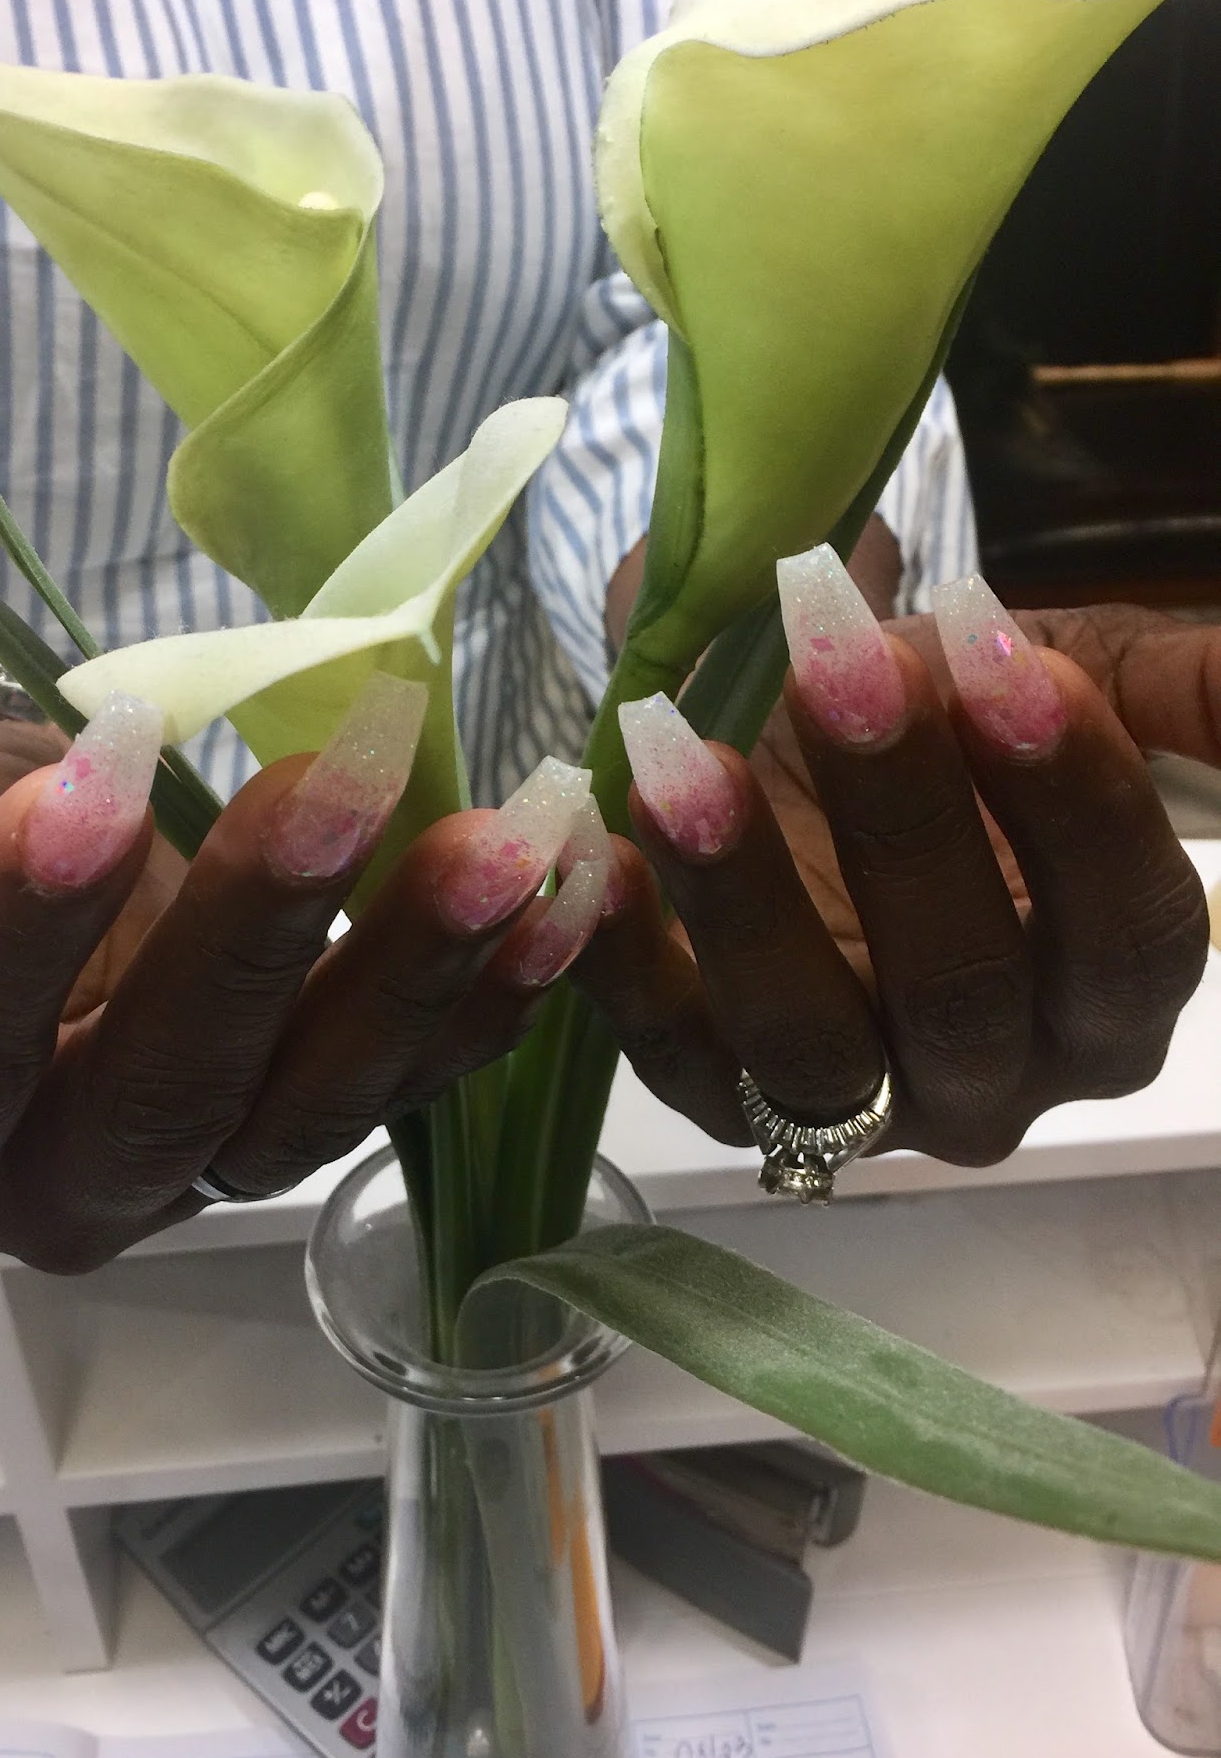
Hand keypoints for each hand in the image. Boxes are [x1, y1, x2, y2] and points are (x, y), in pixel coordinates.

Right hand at [0, 703, 596, 1270]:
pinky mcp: (317, 1109)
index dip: (19, 931)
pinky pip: (416, 1075)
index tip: (89, 775)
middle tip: (348, 777)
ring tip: (511, 843)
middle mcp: (60, 1196)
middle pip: (164, 1091)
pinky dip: (497, 990)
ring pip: (319, 1103)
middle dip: (259, 934)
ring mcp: (208, 1167)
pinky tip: (573, 896)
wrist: (6, 826)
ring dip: (420, 970)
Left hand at [573, 590, 1215, 1167]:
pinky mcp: (710, 1094)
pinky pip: (664, 1050)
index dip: (1077, 802)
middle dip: (905, 824)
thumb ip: (1173, 687)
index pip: (1126, 932)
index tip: (1004, 654)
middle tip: (841, 660)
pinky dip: (621, 957)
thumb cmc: (950, 721)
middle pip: (966, 991)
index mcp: (1104, 990)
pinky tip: (593, 849)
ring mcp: (845, 1104)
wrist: (804, 747)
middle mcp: (992, 1077)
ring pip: (809, 1042)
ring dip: (746, 898)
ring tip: (681, 756)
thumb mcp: (1066, 679)